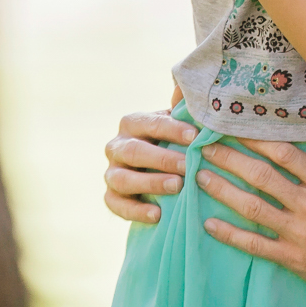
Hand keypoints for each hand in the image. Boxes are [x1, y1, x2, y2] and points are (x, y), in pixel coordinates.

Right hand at [102, 109, 197, 223]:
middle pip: (134, 151)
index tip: (195, 136)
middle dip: (163, 159)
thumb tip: (190, 91)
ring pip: (123, 179)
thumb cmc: (174, 142)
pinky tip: (157, 215)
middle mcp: (116, 146)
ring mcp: (110, 172)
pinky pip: (116, 205)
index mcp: (132, 123)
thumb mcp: (178, 124)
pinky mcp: (110, 196)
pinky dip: (136, 211)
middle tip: (188, 165)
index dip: (172, 129)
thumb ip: (184, 109)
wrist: (158, 171)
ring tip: (178, 187)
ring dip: (150, 183)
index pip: (150, 123)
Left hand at [194, 135, 305, 306]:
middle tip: (204, 146)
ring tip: (199, 177)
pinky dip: (230, 235)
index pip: (285, 155)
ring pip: (252, 208)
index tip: (236, 127)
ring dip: (223, 191)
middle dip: (230, 159)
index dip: (257, 139)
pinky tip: (209, 225)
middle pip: (261, 177)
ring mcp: (299, 234)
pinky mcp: (294, 259)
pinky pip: (256, 246)